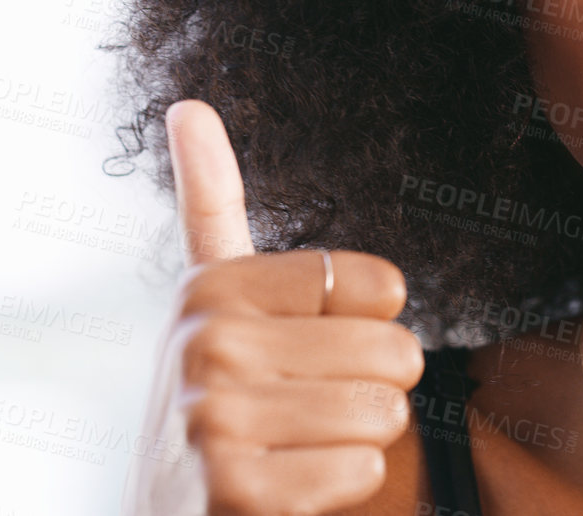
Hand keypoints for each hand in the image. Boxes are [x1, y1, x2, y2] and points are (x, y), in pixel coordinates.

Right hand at [166, 99, 423, 514]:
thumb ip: (211, 209)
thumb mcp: (208, 309)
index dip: (367, 332)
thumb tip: (187, 105)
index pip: (380, 287)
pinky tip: (284, 496)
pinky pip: (364, 471)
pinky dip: (340, 489)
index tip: (301, 356)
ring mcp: (215, 421)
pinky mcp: (237, 492)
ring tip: (292, 453)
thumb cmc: (213, 412)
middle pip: (395, 352)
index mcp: (212, 287)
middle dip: (369, 394)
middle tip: (301, 418)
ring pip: (386, 413)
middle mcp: (204, 344)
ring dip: (356, 445)